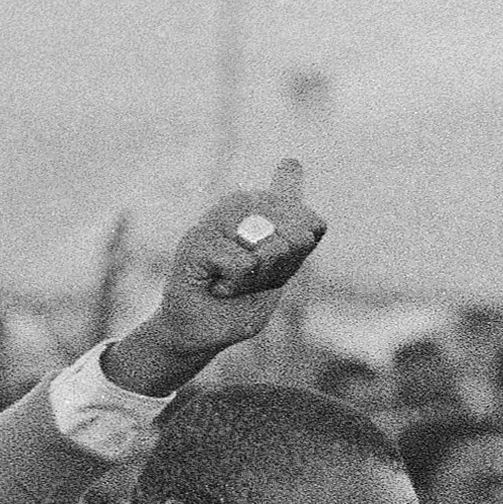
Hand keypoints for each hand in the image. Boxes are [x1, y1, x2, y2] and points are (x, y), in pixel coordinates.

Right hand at [105, 162, 326, 393]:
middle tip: (257, 277)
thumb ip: (293, 237)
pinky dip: (239, 284)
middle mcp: (235, 209)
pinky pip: (243, 263)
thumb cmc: (240, 303)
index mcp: (258, 213)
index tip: (299, 241)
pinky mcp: (196, 241)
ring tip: (236, 282)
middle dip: (285, 262)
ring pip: (267, 243)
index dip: (305, 229)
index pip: (290, 197)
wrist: (201, 333)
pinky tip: (219, 286)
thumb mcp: (279, 274)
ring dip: (261, 273)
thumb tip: (293, 170)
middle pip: (290, 226)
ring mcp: (213, 222)